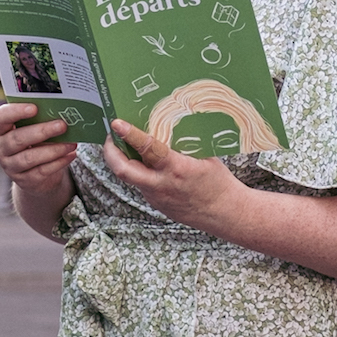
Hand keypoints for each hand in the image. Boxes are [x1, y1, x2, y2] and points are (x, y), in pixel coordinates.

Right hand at [0, 102, 75, 195]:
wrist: (36, 174)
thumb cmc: (35, 143)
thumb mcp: (33, 129)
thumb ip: (40, 120)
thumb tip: (60, 113)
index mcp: (1, 130)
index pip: (1, 117)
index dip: (16, 111)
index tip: (34, 108)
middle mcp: (1, 148)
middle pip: (18, 138)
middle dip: (42, 131)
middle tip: (62, 125)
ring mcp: (11, 167)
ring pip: (30, 158)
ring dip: (54, 149)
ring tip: (71, 143)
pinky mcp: (25, 181)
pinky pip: (42, 171)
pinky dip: (59, 162)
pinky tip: (70, 154)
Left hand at [103, 119, 247, 236]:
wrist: (225, 213)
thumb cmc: (219, 182)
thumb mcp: (205, 156)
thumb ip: (183, 144)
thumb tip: (167, 126)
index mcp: (176, 168)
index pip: (147, 149)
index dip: (129, 134)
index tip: (117, 123)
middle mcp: (162, 185)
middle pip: (123, 170)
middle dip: (110, 152)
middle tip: (110, 136)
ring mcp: (157, 198)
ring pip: (131, 177)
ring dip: (124, 161)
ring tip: (125, 145)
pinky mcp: (157, 205)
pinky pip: (142, 185)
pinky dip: (139, 171)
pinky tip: (144, 163)